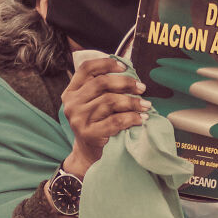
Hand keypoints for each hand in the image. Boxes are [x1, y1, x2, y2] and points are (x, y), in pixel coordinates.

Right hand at [60, 56, 150, 176]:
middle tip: (141, 88)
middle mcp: (72, 103)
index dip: (106, 63)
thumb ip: (102, 88)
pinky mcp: (88, 133)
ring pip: (110, 101)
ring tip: (145, 105)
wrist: (87, 153)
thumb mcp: (92, 104)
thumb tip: (130, 74)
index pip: (86, 68)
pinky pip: (115, 121)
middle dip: (125, 83)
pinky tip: (141, 118)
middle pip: (101, 83)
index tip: (125, 66)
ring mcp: (78, 119)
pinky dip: (132, 118)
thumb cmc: (95, 124)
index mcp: (71, 91)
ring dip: (132, 102)